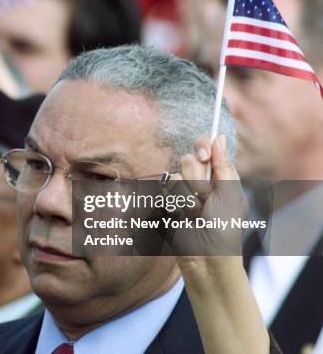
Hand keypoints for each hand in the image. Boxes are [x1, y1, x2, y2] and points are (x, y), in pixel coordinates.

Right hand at [168, 135, 246, 261]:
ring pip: (175, 176)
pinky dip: (174, 205)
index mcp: (219, 176)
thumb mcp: (231, 195)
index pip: (206, 148)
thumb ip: (223, 166)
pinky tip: (182, 217)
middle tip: (204, 198)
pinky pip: (164, 192)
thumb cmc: (225, 229)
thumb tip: (219, 137)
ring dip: (187, 197)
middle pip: (188, 159)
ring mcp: (183, 192)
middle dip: (196, 180)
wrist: (205, 257)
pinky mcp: (168, 204)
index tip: (203, 155)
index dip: (202, 146)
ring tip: (195, 214)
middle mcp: (200, 181)